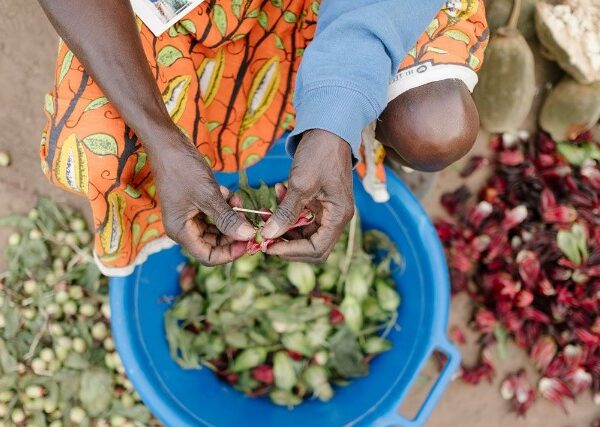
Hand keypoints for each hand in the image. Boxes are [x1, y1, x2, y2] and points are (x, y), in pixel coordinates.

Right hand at [147, 128, 254, 264]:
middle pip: (214, 243)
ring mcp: (189, 215)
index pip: (208, 256)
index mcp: (181, 231)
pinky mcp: (195, 203)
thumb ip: (227, 218)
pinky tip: (231, 194)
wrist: (167, 143)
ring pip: (217, 227)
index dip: (229, 253)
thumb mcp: (209, 196)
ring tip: (239, 202)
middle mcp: (183, 227)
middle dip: (233, 233)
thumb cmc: (183, 169)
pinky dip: (225, 206)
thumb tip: (247, 236)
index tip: (249, 243)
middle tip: (251, 222)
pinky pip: (214, 212)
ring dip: (231, 217)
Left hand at [262, 129, 354, 261]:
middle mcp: (336, 217)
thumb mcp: (300, 184)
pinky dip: (286, 210)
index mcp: (338, 216)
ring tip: (265, 213)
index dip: (291, 251)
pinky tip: (277, 192)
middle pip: (310, 245)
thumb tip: (268, 235)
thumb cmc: (319, 153)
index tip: (267, 246)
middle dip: (285, 242)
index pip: (316, 249)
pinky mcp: (318, 202)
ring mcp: (327, 210)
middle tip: (263, 235)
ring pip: (303, 232)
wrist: (328, 128)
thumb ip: (285, 213)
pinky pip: (300, 215)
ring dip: (283, 225)